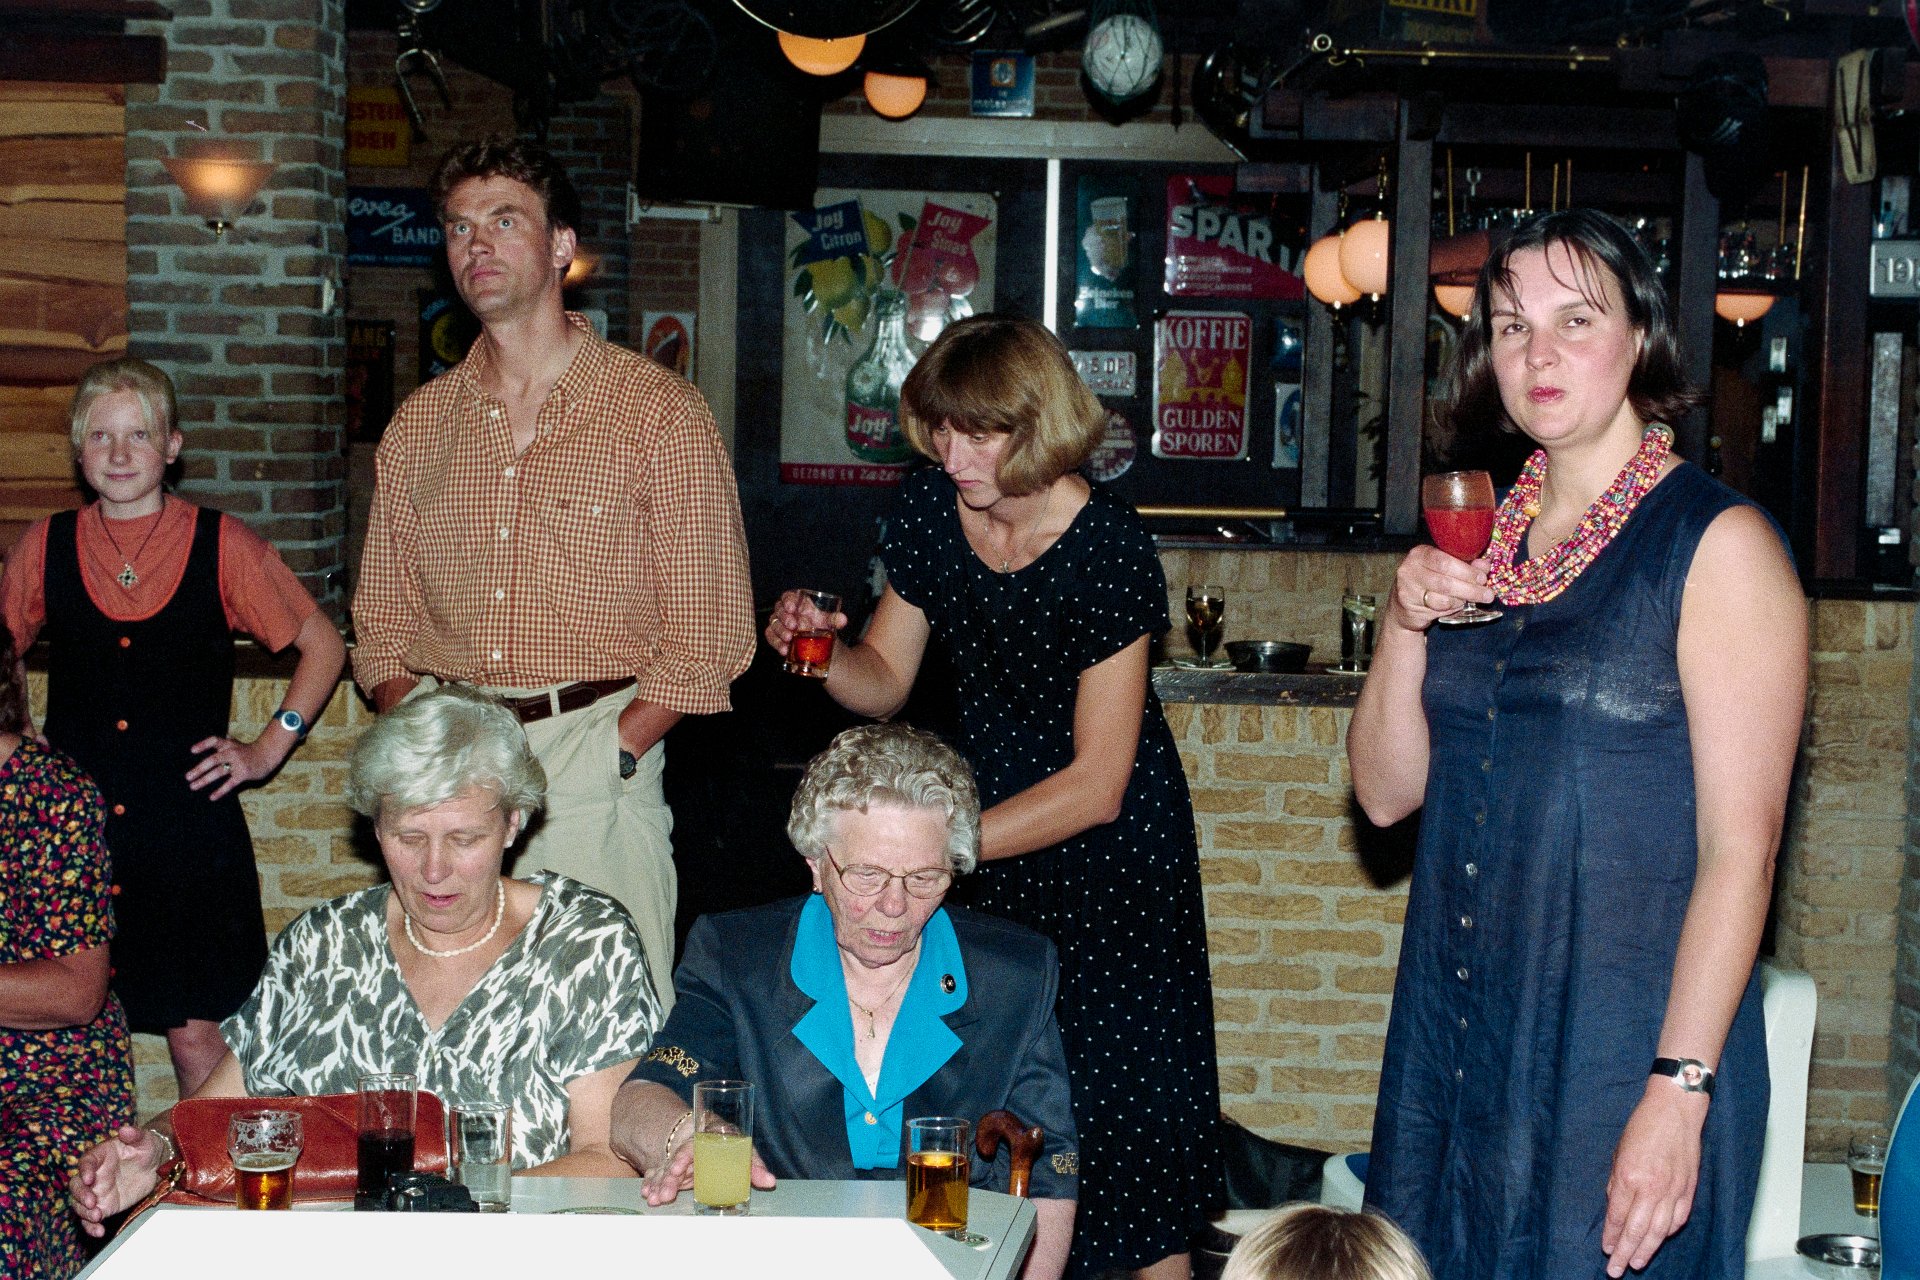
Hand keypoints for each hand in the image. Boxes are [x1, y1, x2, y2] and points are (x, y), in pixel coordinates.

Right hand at [70, 1124, 165, 1235]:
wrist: (157, 1165)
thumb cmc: (147, 1148)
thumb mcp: (145, 1139)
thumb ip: (134, 1135)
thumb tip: (125, 1129)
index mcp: (100, 1156)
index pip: (86, 1162)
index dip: (85, 1170)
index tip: (90, 1178)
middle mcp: (94, 1175)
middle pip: (76, 1186)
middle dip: (81, 1195)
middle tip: (92, 1202)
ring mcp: (97, 1192)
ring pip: (80, 1204)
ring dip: (84, 1212)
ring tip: (97, 1217)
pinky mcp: (104, 1206)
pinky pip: (91, 1219)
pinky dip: (91, 1227)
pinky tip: (98, 1232)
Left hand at [186, 734, 281, 799]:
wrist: (268, 755)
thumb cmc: (250, 750)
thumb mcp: (238, 743)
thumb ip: (229, 741)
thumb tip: (225, 735)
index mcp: (229, 744)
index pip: (214, 741)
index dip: (203, 745)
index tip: (192, 751)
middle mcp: (232, 752)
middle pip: (213, 759)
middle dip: (199, 768)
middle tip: (188, 777)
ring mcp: (238, 763)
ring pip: (218, 772)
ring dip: (204, 780)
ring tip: (193, 786)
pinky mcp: (243, 774)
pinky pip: (230, 784)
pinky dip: (220, 791)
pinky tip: (212, 797)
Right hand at [641, 1131, 776, 1205]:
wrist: (711, 1133)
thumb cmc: (730, 1144)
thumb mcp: (744, 1152)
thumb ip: (755, 1167)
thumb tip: (770, 1182)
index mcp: (706, 1140)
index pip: (693, 1147)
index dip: (684, 1158)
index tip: (677, 1168)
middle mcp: (690, 1150)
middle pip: (676, 1161)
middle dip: (668, 1177)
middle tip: (664, 1193)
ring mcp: (679, 1160)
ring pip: (666, 1170)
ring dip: (659, 1184)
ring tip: (653, 1198)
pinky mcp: (673, 1171)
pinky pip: (659, 1176)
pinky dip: (652, 1184)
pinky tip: (646, 1194)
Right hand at [764, 589, 846, 657]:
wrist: (821, 648)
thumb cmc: (822, 628)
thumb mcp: (828, 623)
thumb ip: (834, 619)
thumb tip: (843, 620)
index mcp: (799, 604)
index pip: (788, 596)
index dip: (788, 600)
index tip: (792, 608)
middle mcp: (787, 612)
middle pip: (779, 610)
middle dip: (785, 618)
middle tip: (793, 626)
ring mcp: (780, 625)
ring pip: (774, 623)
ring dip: (780, 631)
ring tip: (789, 638)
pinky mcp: (776, 637)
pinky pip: (771, 637)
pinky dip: (776, 643)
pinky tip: (784, 650)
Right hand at [1384, 545, 1495, 632]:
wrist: (1403, 605)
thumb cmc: (1429, 582)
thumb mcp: (1447, 569)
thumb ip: (1467, 565)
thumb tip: (1485, 565)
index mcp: (1421, 553)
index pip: (1446, 561)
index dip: (1467, 571)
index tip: (1483, 579)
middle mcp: (1410, 568)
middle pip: (1445, 581)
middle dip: (1470, 589)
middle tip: (1487, 595)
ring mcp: (1407, 588)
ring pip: (1443, 598)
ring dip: (1462, 600)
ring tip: (1470, 600)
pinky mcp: (1409, 606)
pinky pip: (1437, 609)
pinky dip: (1451, 609)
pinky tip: (1454, 605)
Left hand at [1602, 1082, 1707, 1276]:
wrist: (1675, 1111)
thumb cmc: (1642, 1127)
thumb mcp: (1619, 1151)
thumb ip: (1616, 1182)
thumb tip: (1615, 1209)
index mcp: (1630, 1176)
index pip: (1618, 1216)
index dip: (1611, 1235)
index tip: (1605, 1249)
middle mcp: (1652, 1188)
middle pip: (1637, 1230)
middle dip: (1625, 1252)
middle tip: (1615, 1270)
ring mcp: (1674, 1190)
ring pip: (1660, 1231)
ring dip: (1647, 1250)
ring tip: (1635, 1263)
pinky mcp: (1689, 1189)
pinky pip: (1678, 1218)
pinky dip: (1668, 1232)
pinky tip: (1659, 1240)